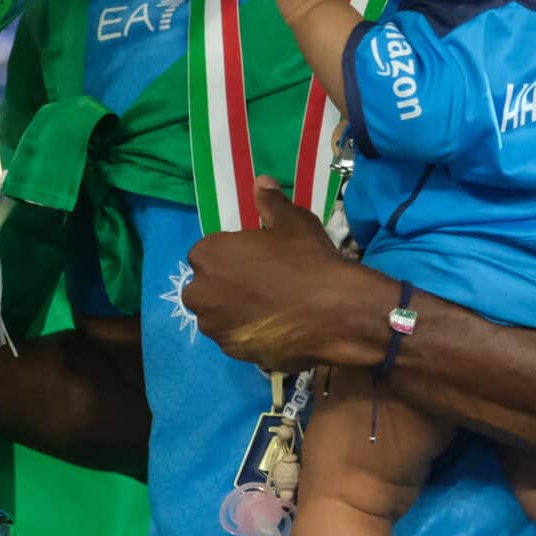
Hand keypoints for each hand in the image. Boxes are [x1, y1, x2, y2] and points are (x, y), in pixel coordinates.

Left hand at [183, 180, 385, 371]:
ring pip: (218, 316)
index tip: (256, 260)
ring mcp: (215, 327)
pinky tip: (276, 326)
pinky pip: (235, 339)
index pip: (207, 255)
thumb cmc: (308, 260)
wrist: (336, 311)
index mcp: (206, 255)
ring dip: (235, 312)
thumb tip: (260, 181)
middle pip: (207, 288)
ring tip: (271, 308)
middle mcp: (200, 293)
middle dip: (226, 286)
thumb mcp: (292, 222)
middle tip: (263, 285)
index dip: (232, 257)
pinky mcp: (233, 353)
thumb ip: (270, 202)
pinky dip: (249, 333)